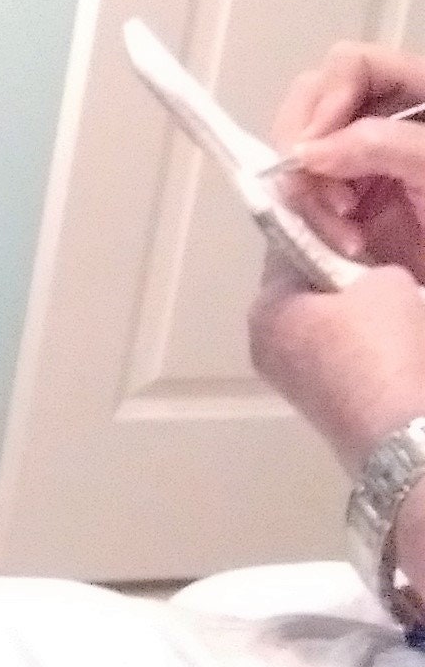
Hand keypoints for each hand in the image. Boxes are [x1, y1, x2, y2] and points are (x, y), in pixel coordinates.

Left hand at [248, 257, 424, 474]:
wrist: (404, 432)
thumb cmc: (386, 345)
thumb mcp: (387, 281)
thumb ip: (368, 268)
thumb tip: (367, 280)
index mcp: (266, 307)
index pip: (286, 250)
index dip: (326, 234)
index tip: (361, 236)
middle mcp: (263, 343)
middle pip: (302, 292)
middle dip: (341, 279)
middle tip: (382, 275)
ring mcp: (287, 380)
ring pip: (320, 327)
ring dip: (354, 315)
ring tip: (398, 310)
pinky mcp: (317, 406)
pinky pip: (335, 358)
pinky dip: (359, 347)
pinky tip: (396, 346)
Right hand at [269, 42, 424, 272]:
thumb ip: (380, 146)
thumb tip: (305, 152)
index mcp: (420, 92)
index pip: (353, 66)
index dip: (327, 100)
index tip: (314, 153)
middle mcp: (386, 118)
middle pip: (314, 101)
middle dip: (307, 149)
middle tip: (330, 200)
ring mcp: (365, 160)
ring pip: (300, 150)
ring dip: (309, 192)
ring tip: (344, 232)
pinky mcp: (349, 201)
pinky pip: (303, 194)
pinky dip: (311, 217)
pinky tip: (342, 240)